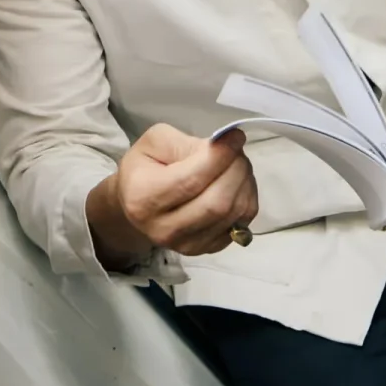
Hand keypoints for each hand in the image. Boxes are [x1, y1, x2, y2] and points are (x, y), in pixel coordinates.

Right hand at [93, 125, 258, 260]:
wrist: (139, 202)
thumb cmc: (146, 167)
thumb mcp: (155, 142)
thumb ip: (186, 143)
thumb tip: (223, 148)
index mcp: (144, 198)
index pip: (192, 180)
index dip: (220, 157)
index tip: (235, 136)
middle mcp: (164, 229)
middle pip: (216, 202)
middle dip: (236, 170)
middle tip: (237, 151)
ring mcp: (187, 245)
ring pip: (233, 214)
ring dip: (244, 183)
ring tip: (237, 165)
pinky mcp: (207, 249)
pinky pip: (241, 224)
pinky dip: (247, 199)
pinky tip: (237, 184)